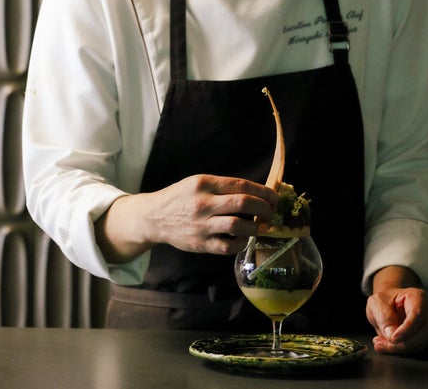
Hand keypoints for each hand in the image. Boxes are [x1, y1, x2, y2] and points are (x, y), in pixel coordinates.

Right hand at [95, 174, 278, 262]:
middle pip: (243, 203)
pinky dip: (241, 243)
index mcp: (204, 183)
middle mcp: (203, 203)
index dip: (263, 191)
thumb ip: (223, 187)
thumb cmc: (180, 197)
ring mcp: (201, 224)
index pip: (241, 185)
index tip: (274, 197)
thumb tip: (255, 193)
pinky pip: (228, 246)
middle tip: (270, 212)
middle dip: (264, 208)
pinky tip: (243, 238)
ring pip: (238, 225)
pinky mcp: (200, 244)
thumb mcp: (198, 183)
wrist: (153, 217)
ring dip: (255, 227)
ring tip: (259, 226)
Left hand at [366, 266, 427, 354]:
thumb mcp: (377, 303)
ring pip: (424, 343)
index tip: (392, 338)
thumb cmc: (385, 301)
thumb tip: (391, 334)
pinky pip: (420, 348)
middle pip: (426, 331)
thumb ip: (384, 317)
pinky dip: (404, 351)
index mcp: (418, 296)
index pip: (418, 314)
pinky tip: (389, 346)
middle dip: (404, 343)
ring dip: (402, 348)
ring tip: (382, 345)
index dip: (407, 329)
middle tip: (384, 345)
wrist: (389, 305)